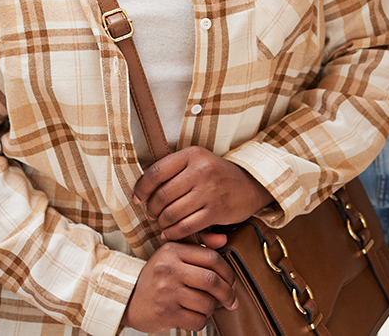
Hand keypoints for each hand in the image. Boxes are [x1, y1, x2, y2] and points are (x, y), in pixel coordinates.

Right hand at [120, 241, 237, 332]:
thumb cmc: (156, 278)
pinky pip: (197, 320)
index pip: (211, 257)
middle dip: (227, 293)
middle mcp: (168, 269)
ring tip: (207, 306)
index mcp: (172, 251)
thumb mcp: (172, 256)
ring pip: (206, 303)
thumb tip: (223, 240)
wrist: (128, 299)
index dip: (228, 271)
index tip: (231, 281)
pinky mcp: (166, 313)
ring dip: (212, 308)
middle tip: (231, 300)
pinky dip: (201, 320)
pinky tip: (194, 315)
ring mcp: (166, 291)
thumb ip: (198, 247)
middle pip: (211, 280)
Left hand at [132, 146, 272, 242]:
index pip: (156, 172)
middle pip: (162, 195)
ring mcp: (209, 190)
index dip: (142, 188)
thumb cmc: (218, 175)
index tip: (138, 198)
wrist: (250, 185)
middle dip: (152, 210)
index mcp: (192, 154)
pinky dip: (174, 233)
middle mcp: (200, 170)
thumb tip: (144, 179)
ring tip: (161, 224)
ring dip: (162, 223)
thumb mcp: (197, 161)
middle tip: (152, 215)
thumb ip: (174, 168)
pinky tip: (170, 233)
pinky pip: (186, 226)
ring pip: (172, 213)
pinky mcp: (216, 210)